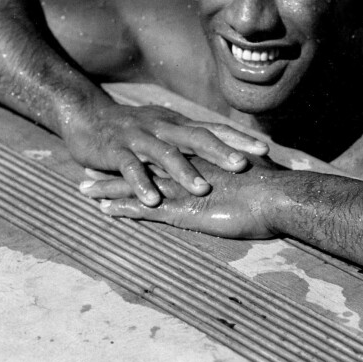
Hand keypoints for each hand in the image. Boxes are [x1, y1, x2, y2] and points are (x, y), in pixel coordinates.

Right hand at [63, 101, 267, 206]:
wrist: (87, 116)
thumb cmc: (134, 129)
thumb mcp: (166, 129)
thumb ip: (191, 140)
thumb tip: (230, 152)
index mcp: (178, 124)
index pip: (214, 128)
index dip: (239, 139)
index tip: (265, 150)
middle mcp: (163, 127)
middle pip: (196, 137)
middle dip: (220, 152)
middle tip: (243, 165)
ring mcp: (140, 138)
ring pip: (165, 153)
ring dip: (184, 171)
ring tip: (203, 189)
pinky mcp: (116, 150)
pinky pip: (130, 167)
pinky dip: (141, 183)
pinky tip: (151, 199)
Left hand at [79, 157, 284, 238]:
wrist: (278, 198)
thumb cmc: (275, 188)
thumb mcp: (256, 173)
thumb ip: (248, 167)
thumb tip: (260, 163)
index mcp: (202, 159)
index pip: (166, 153)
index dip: (145, 152)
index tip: (126, 149)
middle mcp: (186, 168)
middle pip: (142, 163)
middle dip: (117, 163)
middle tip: (93, 162)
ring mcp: (181, 188)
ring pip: (135, 185)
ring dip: (108, 187)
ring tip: (83, 188)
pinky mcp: (181, 210)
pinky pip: (144, 209)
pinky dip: (122, 209)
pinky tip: (103, 212)